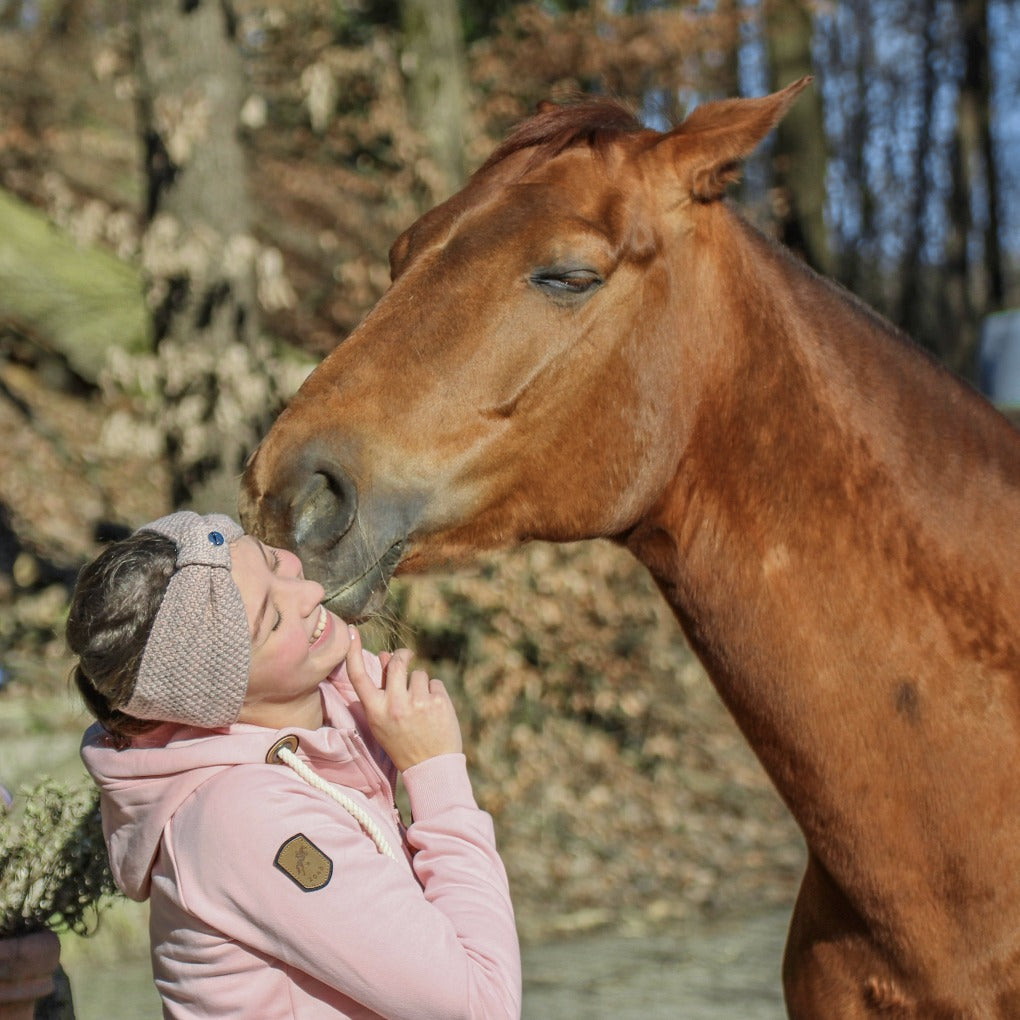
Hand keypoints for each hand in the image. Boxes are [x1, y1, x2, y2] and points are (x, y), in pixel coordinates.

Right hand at [345, 627, 462, 772]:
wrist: (431, 766)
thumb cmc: (403, 742)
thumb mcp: (384, 720)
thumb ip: (383, 688)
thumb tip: (388, 655)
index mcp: (375, 711)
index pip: (359, 676)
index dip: (354, 653)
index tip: (352, 633)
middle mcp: (394, 704)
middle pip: (397, 663)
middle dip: (402, 656)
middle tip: (405, 655)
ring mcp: (418, 702)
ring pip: (419, 674)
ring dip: (421, 685)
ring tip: (422, 707)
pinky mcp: (438, 701)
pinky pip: (435, 683)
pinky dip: (435, 693)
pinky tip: (434, 712)